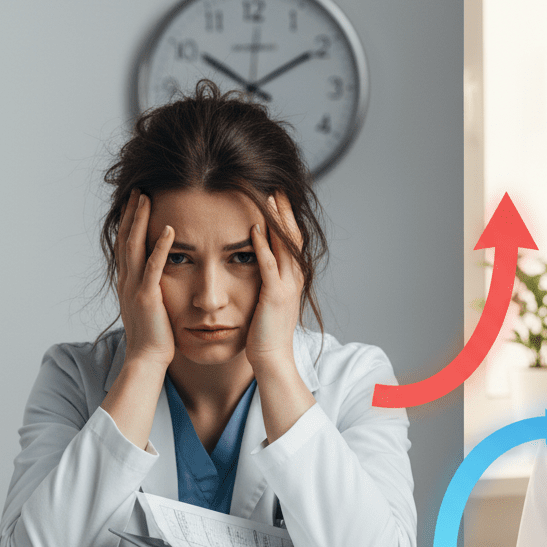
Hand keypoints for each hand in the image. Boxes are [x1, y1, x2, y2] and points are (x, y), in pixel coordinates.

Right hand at [116, 189, 174, 369]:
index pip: (126, 245)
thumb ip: (151, 291)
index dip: (129, 223)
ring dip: (140, 221)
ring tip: (147, 198)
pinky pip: (154, 267)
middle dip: (131, 214)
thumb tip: (157, 281)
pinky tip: (169, 230)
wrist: (147, 360)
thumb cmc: (154, 337)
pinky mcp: (148, 297)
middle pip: (125, 239)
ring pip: (134, 246)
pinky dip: (160, 247)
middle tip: (137, 190)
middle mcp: (127, 281)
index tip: (135, 203)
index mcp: (128, 283)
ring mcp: (135, 288)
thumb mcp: (150, 308)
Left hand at [244, 191, 303, 375]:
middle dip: (285, 211)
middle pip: (292, 237)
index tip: (278, 198)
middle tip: (277, 187)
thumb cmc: (265, 335)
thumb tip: (261, 273)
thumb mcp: (270, 304)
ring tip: (268, 197)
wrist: (272, 358)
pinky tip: (254, 229)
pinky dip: (262, 246)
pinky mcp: (274, 295)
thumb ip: (268, 285)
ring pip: (284, 245)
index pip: (291, 242)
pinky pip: (268, 265)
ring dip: (276, 220)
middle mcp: (293, 279)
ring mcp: (286, 286)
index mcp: (291, 280)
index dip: (286, 219)